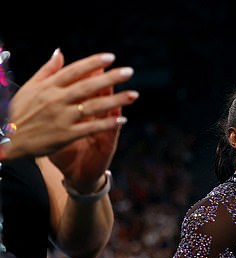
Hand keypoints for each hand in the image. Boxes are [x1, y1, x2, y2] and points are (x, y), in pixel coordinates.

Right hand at [6, 49, 137, 190]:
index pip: (74, 71)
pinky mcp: (66, 135)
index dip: (93, 63)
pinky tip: (122, 119)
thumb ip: (48, 70)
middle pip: (87, 87)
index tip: (110, 57)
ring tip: (134, 95)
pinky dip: (107, 124)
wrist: (8, 139)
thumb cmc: (19, 111)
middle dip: (110, 78)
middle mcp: (56, 100)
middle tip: (129, 72)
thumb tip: (60, 51)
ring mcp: (62, 118)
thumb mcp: (30, 87)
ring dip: (115, 101)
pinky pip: (91, 128)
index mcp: (48, 87)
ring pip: (93, 107)